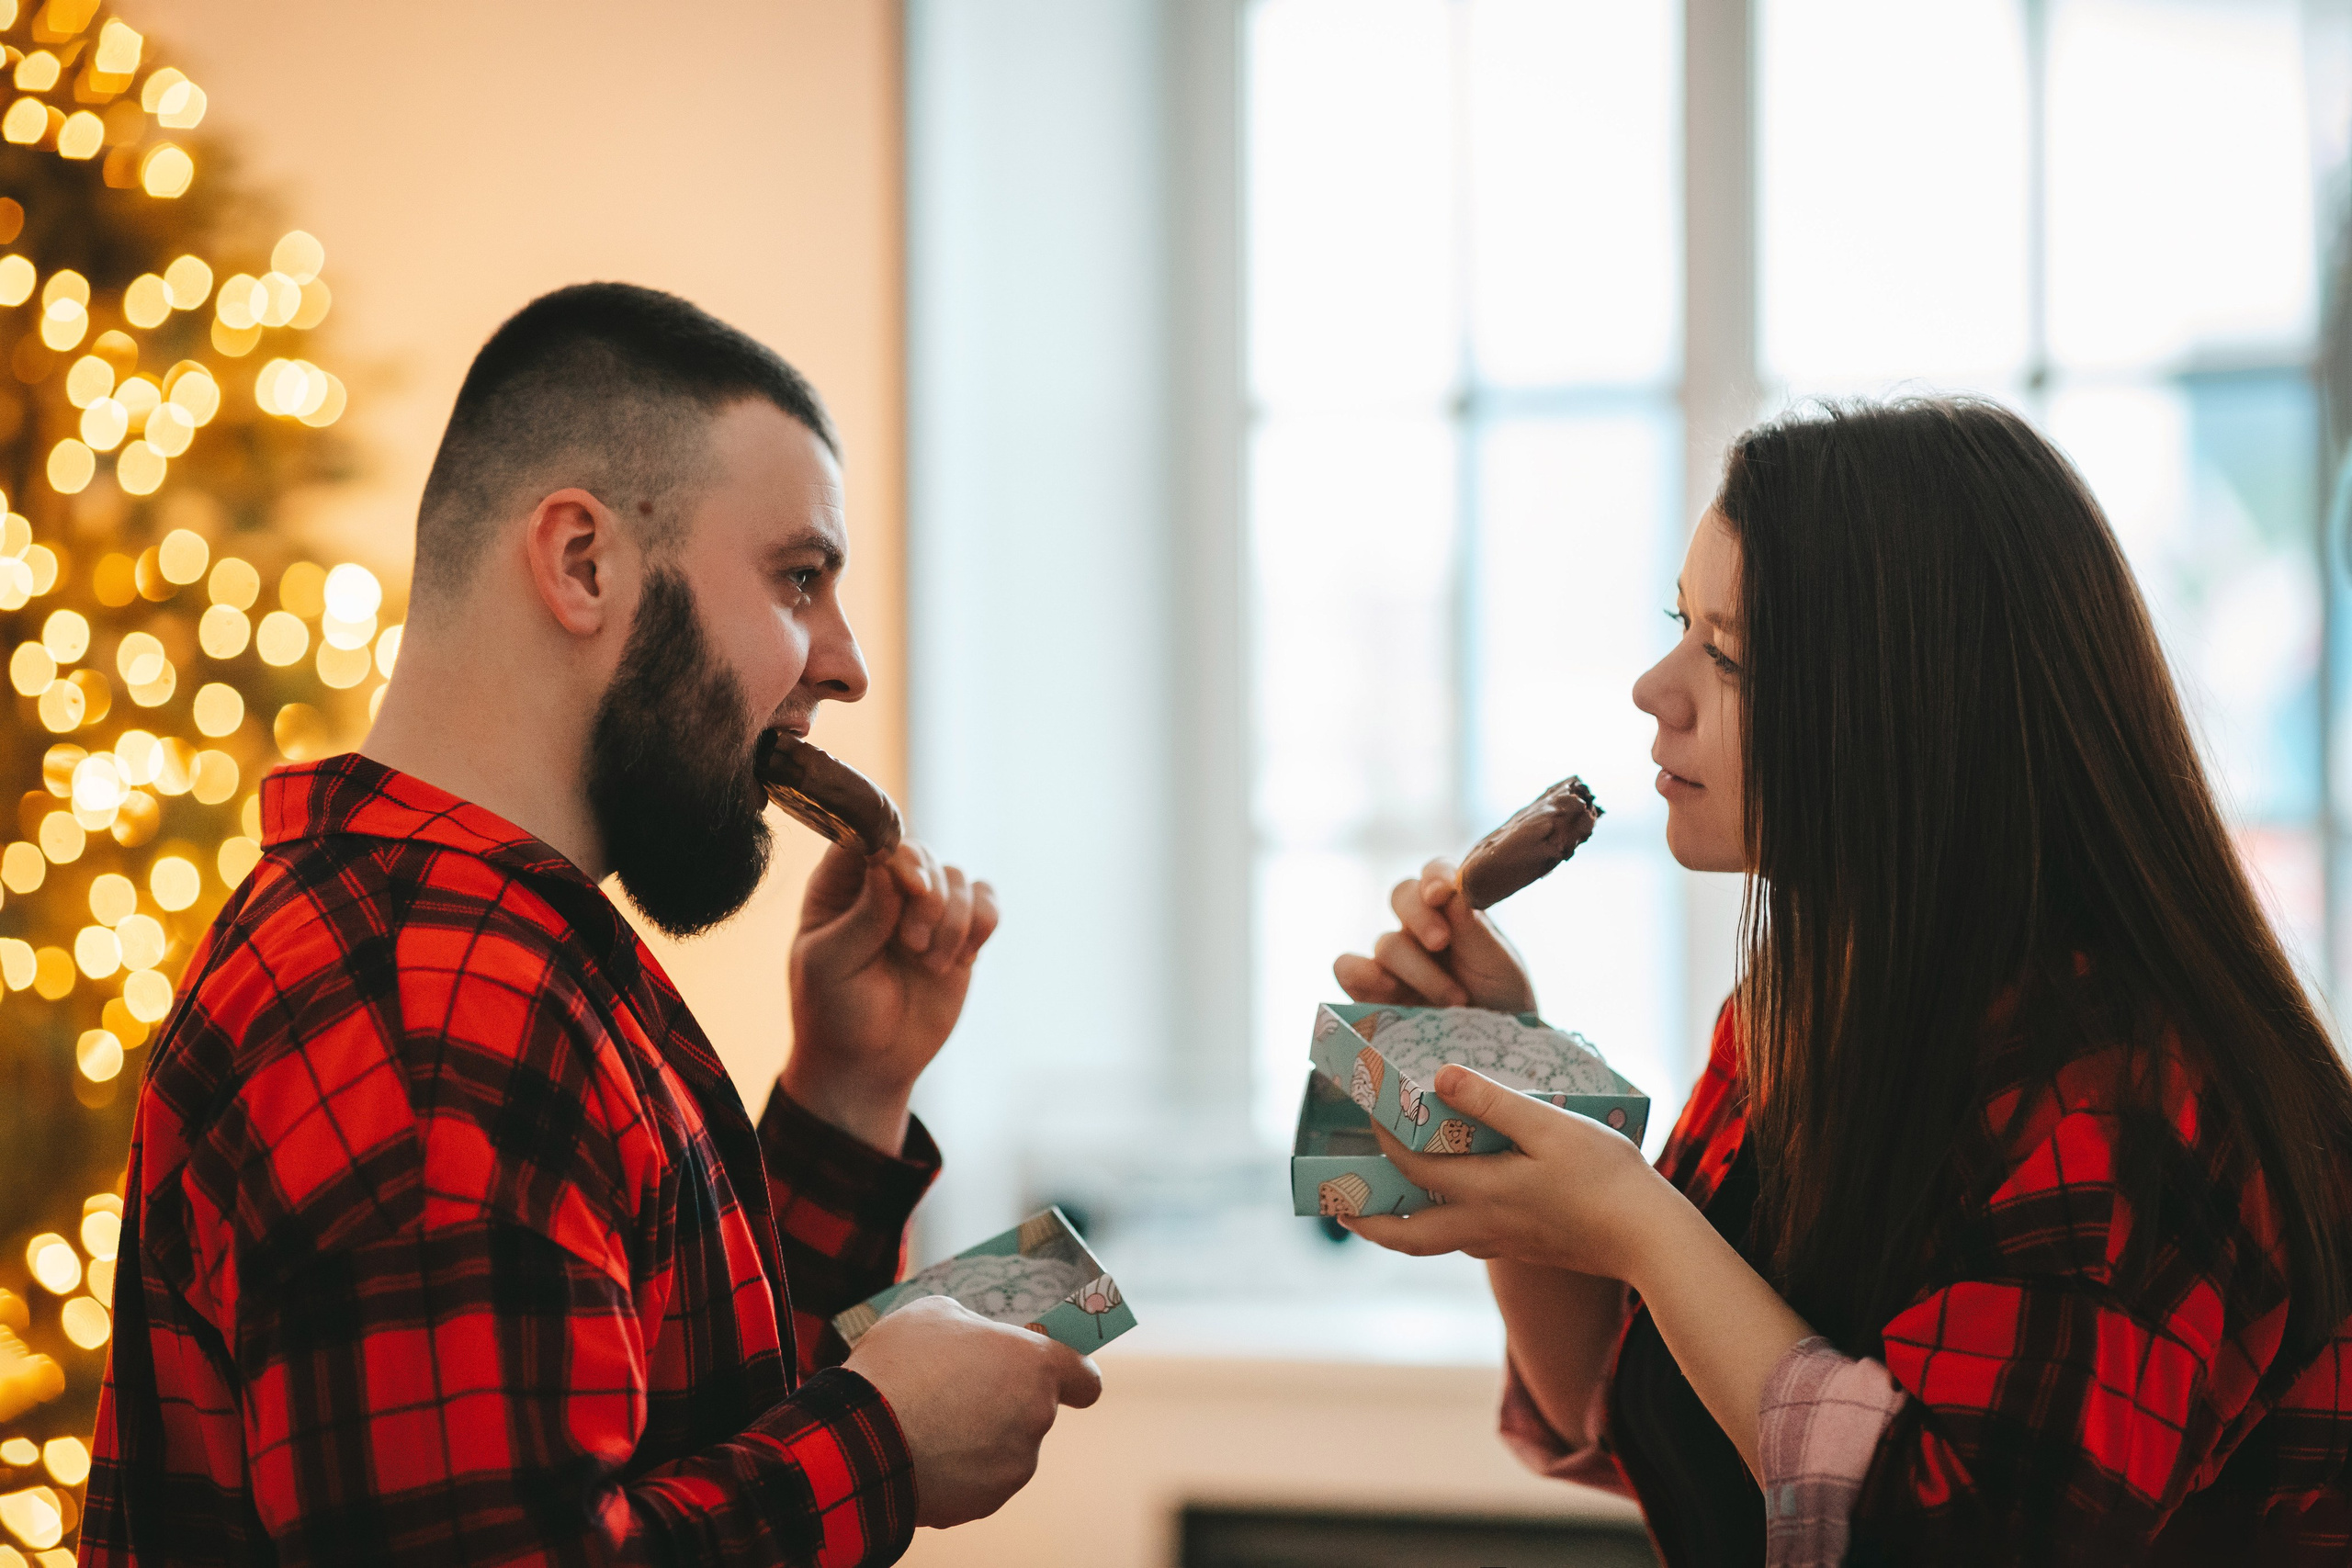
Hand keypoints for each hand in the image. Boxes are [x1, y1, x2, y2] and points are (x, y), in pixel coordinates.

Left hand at [785, 838, 997, 1151]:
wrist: (869, 1064)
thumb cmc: (835, 1012)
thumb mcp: (831, 964)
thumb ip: (864, 913)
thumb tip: (890, 861)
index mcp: (838, 886)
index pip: (867, 836)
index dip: (895, 849)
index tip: (911, 883)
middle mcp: (883, 886)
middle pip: (920, 852)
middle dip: (928, 897)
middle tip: (911, 945)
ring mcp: (924, 907)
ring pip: (957, 877)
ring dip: (952, 922)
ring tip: (929, 965)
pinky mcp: (959, 930)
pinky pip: (987, 898)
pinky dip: (982, 923)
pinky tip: (962, 957)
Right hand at [843, 1295, 1102, 1527]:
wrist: (858, 1440)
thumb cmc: (899, 1366)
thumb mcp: (933, 1314)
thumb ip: (970, 1325)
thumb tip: (974, 1337)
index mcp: (1034, 1366)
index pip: (1085, 1379)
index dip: (1071, 1377)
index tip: (1051, 1377)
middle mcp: (1036, 1418)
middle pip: (1034, 1410)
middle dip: (1003, 1402)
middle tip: (957, 1390)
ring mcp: (1013, 1466)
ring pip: (1004, 1447)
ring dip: (979, 1437)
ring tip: (930, 1423)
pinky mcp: (984, 1501)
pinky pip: (978, 1480)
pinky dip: (958, 1470)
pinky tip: (922, 1453)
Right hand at [1332, 856, 1536, 1012]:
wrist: (1494, 1052)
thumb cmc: (1503, 1000)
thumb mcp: (1501, 964)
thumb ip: (1475, 929)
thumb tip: (1452, 889)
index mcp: (1454, 910)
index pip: (1436, 873)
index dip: (1434, 875)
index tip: (1442, 893)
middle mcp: (1419, 928)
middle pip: (1402, 896)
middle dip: (1420, 917)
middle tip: (1442, 943)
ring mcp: (1393, 960)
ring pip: (1385, 942)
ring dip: (1418, 970)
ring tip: (1453, 1000)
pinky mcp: (1370, 990)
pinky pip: (1347, 967)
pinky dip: (1361, 974)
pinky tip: (1390, 992)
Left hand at [1341, 1064, 1682, 1283]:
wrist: (1652, 1240)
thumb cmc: (1606, 1177)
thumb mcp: (1549, 1125)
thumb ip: (1492, 1102)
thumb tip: (1438, 1077)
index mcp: (1482, 1193)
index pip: (1412, 1169)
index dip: (1384, 1140)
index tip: (1368, 1111)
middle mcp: (1484, 1228)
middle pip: (1407, 1237)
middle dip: (1369, 1224)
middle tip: (1341, 1208)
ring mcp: (1506, 1244)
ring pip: (1437, 1244)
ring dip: (1404, 1228)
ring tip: (1390, 1204)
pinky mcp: (1528, 1249)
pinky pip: (1470, 1241)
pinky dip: (1446, 1227)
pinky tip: (1461, 1204)